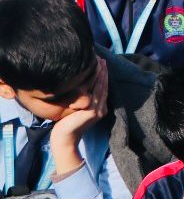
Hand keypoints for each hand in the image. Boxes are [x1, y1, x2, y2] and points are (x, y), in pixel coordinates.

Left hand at [49, 59, 107, 179]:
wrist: (64, 138)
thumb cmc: (66, 125)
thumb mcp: (77, 110)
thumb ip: (82, 101)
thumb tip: (79, 88)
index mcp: (100, 109)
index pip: (102, 89)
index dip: (103, 77)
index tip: (101, 65)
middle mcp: (102, 108)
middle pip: (104, 86)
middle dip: (104, 72)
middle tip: (102, 59)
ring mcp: (98, 110)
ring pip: (102, 87)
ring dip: (102, 74)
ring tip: (101, 63)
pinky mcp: (92, 111)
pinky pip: (96, 92)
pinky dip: (97, 81)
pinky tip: (96, 73)